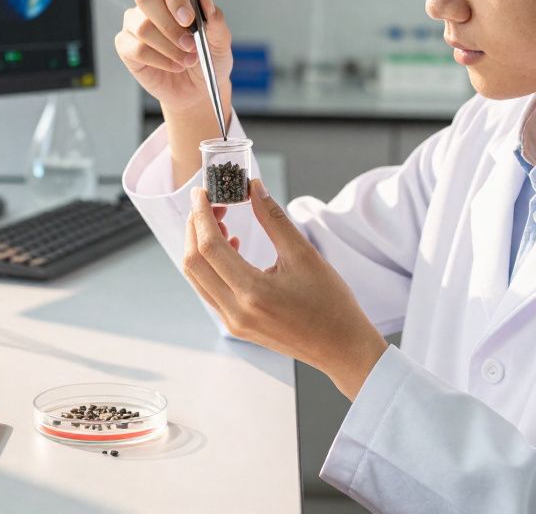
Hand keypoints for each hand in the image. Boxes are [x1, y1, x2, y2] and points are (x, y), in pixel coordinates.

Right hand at [115, 0, 232, 114]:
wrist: (199, 89)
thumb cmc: (209, 60)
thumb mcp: (221, 42)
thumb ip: (216, 20)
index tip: (189, 19)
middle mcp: (153, 6)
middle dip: (169, 24)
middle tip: (189, 44)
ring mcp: (136, 25)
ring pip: (142, 27)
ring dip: (169, 48)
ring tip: (187, 60)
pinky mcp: (126, 46)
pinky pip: (135, 48)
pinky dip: (159, 60)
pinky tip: (173, 66)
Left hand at [183, 179, 388, 400]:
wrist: (341, 348)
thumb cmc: (330, 303)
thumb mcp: (304, 255)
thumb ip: (274, 219)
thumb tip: (254, 187)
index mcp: (253, 293)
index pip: (209, 247)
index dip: (201, 215)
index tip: (202, 192)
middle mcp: (236, 312)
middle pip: (194, 263)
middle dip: (195, 227)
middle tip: (209, 202)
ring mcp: (233, 323)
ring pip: (197, 278)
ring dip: (200, 245)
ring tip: (219, 220)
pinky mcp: (236, 326)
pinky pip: (209, 290)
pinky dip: (211, 265)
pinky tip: (231, 246)